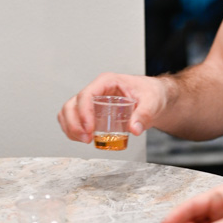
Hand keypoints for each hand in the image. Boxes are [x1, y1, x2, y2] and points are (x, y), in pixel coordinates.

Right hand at [57, 72, 171, 143]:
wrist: (154, 96)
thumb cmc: (151, 93)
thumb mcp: (152, 102)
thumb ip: (144, 115)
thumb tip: (134, 129)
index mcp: (107, 81)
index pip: (86, 94)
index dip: (84, 112)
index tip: (89, 129)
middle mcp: (96, 89)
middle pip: (72, 104)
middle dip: (74, 123)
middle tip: (86, 139)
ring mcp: (92, 100)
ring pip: (68, 111)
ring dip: (71, 128)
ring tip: (85, 140)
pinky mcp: (91, 111)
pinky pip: (73, 118)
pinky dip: (73, 129)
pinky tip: (83, 138)